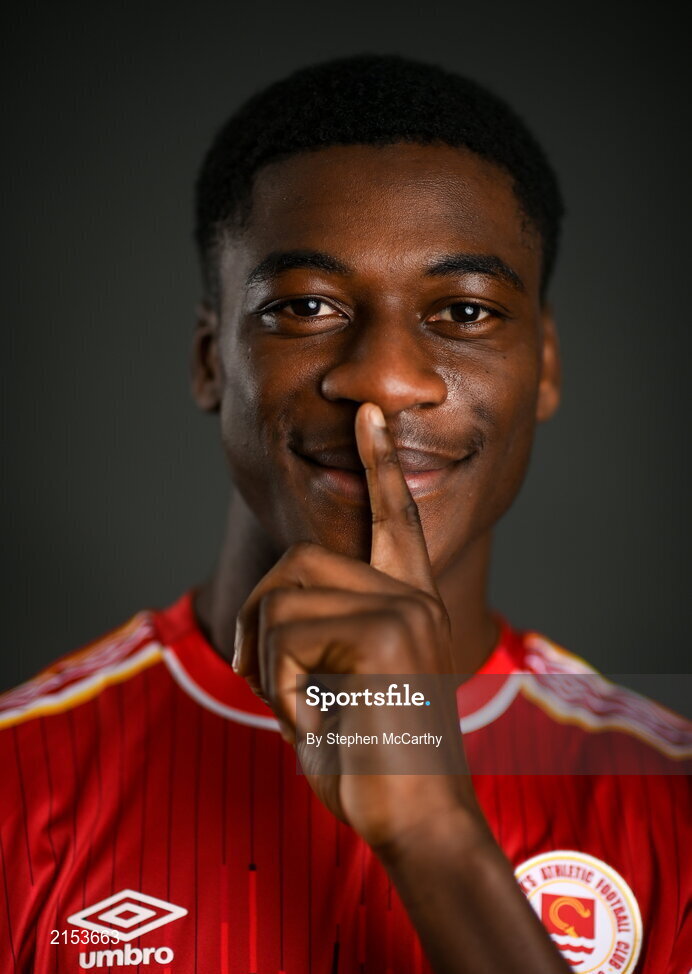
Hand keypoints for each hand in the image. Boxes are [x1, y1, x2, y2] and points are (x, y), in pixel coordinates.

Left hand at [233, 402, 478, 846]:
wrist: (415, 818)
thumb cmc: (372, 757)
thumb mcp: (343, 684)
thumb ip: (325, 631)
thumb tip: (273, 605)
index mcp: (407, 600)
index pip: (394, 515)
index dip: (379, 463)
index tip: (368, 413)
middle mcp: (411, 592)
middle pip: (297, 561)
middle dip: (259, 618)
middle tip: (266, 678)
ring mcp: (402, 605)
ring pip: (282, 596)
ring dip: (266, 662)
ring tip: (298, 708)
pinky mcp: (385, 629)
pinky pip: (286, 634)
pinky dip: (277, 688)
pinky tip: (311, 720)